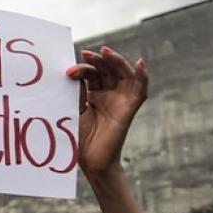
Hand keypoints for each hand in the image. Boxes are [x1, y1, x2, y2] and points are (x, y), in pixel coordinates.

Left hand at [66, 46, 148, 174]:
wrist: (90, 161)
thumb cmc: (79, 138)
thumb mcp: (74, 109)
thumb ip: (76, 91)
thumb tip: (70, 72)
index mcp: (94, 94)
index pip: (91, 74)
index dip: (81, 69)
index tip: (68, 72)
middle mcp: (109, 94)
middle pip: (107, 70)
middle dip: (98, 60)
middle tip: (86, 53)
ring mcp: (120, 100)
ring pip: (123, 74)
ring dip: (116, 61)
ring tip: (105, 52)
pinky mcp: (129, 109)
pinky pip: (140, 90)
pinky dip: (143, 76)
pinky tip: (141, 63)